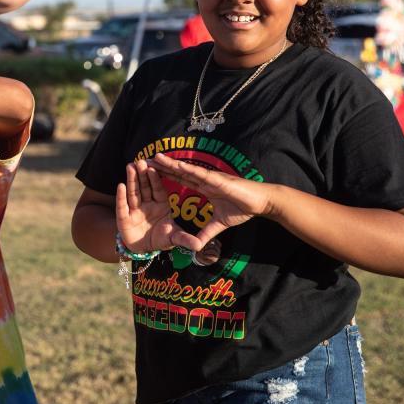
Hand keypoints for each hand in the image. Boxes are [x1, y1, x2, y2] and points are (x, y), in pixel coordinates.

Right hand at [117, 159, 202, 252]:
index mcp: (161, 204)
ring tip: (129, 166)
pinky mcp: (123, 218)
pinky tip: (120, 186)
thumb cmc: (160, 239)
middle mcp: (147, 204)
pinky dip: (121, 197)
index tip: (155, 167)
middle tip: (141, 160)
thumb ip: (184, 240)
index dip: (156, 179)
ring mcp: (134, 210)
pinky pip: (122, 206)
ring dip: (131, 180)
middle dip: (142, 174)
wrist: (143, 249)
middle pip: (144, 187)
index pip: (158, 189)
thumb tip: (199, 246)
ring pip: (133, 192)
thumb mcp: (173, 239)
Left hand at [148, 153, 272, 247]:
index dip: (164, 176)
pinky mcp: (218, 180)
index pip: (179, 180)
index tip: (149, 173)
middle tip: (142, 161)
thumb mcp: (219, 224)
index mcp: (204, 187)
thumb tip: (196, 245)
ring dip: (169, 164)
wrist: (261, 203)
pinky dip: (187, 169)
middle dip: (160, 167)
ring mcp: (210, 178)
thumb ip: (206, 232)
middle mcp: (204, 180)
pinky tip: (175, 165)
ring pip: (185, 170)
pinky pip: (200, 174)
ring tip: (153, 157)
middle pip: (177, 172)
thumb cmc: (243, 209)